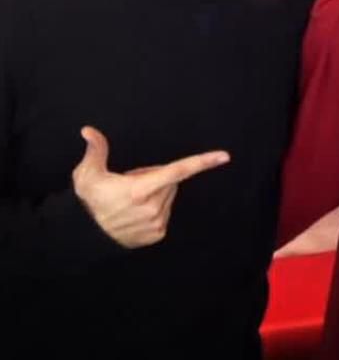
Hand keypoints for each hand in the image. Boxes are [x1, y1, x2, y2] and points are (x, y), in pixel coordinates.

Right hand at [71, 126, 229, 248]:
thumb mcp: (87, 174)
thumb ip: (96, 150)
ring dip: (155, 193)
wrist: (86, 234)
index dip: (202, 162)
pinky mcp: (158, 233)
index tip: (224, 156)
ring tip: (131, 199)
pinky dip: (155, 209)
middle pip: (170, 181)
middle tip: (131, 183)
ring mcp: (157, 222)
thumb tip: (88, 130)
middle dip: (155, 177)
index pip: (178, 171)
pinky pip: (165, 213)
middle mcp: (153, 207)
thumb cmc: (90, 200)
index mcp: (140, 189)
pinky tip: (136, 213)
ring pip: (168, 196)